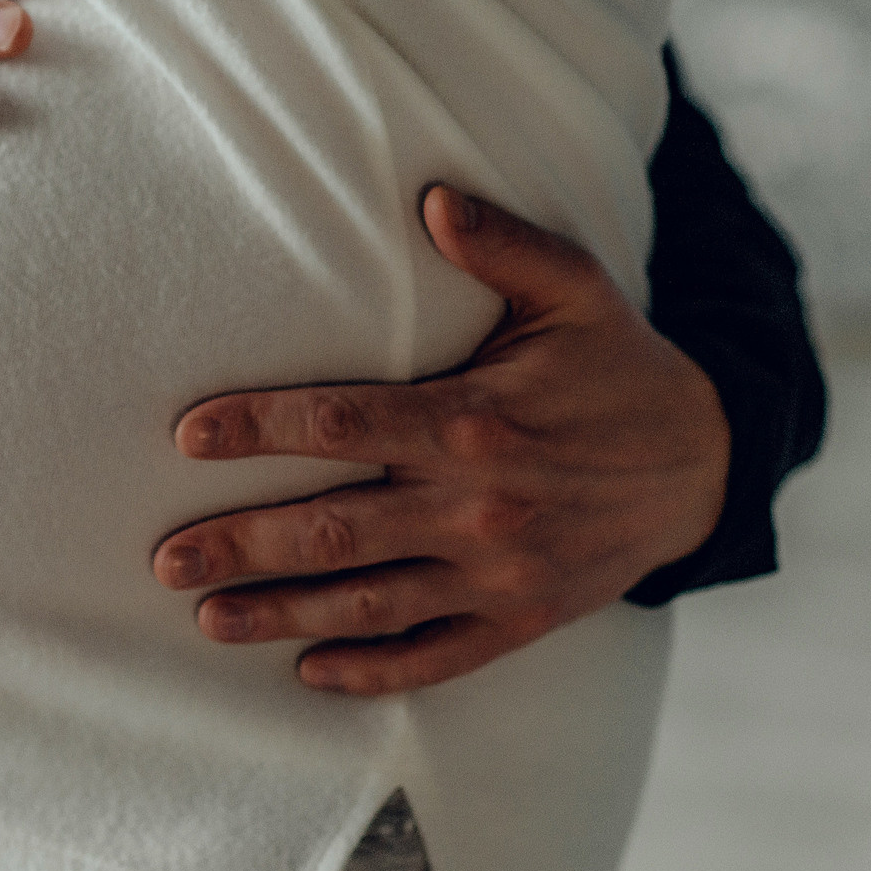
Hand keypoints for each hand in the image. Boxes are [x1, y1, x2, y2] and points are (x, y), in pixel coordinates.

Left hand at [153, 186, 728, 695]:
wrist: (704, 464)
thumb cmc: (619, 364)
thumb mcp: (576, 288)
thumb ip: (501, 245)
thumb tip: (430, 199)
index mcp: (476, 419)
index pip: (346, 423)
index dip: (262, 428)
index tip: (190, 437)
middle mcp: (480, 505)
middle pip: (337, 530)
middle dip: (244, 544)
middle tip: (165, 558)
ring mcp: (500, 572)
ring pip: (370, 602)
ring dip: (283, 615)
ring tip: (207, 618)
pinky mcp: (520, 619)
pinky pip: (436, 655)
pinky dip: (372, 669)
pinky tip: (310, 671)